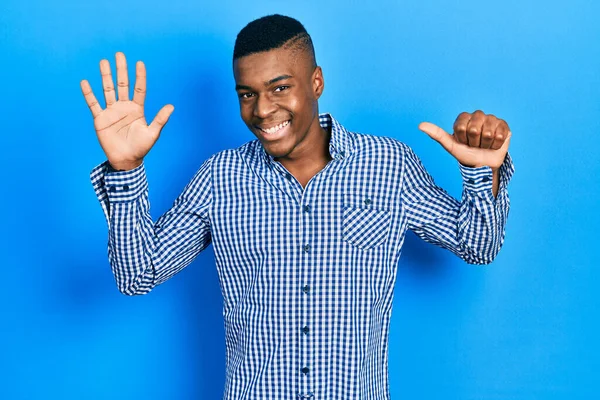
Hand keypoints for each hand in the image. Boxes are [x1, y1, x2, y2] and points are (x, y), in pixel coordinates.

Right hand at [80, 52, 173, 170]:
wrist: (126, 160)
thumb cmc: (141, 147)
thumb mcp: (153, 133)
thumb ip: (160, 119)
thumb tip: (171, 106)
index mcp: (137, 109)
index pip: (139, 89)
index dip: (139, 77)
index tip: (140, 63)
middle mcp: (124, 107)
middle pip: (122, 85)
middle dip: (121, 70)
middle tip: (119, 54)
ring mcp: (111, 111)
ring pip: (107, 90)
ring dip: (105, 76)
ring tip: (103, 62)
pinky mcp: (100, 119)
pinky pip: (93, 104)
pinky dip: (89, 94)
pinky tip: (85, 82)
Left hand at [418, 110, 510, 169]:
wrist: (483, 165)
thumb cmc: (465, 154)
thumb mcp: (450, 146)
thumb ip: (436, 134)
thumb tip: (420, 125)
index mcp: (463, 118)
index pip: (461, 127)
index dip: (462, 138)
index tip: (463, 142)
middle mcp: (477, 115)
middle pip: (474, 129)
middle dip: (474, 142)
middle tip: (474, 145)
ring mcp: (492, 119)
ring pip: (488, 132)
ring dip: (485, 144)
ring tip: (484, 145)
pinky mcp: (504, 126)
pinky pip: (500, 135)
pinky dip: (496, 145)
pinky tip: (494, 145)